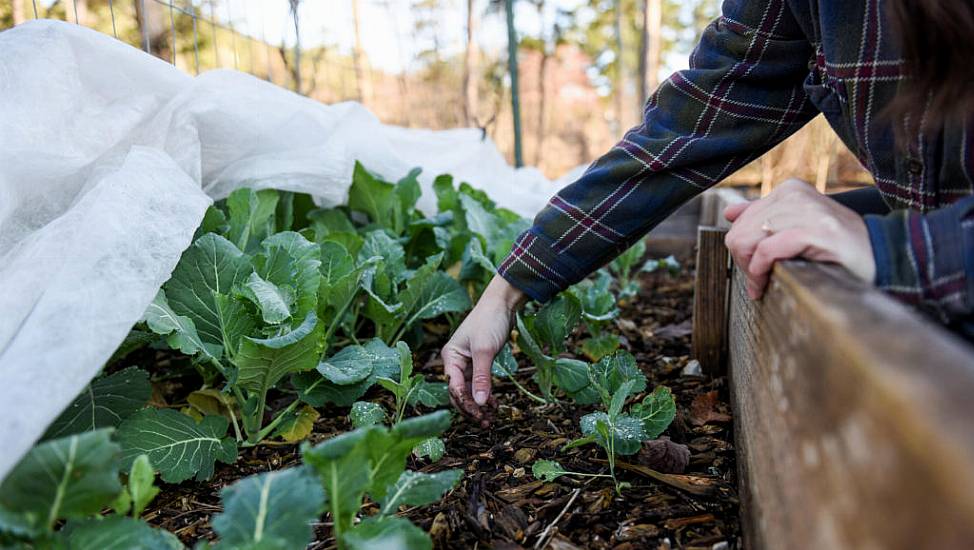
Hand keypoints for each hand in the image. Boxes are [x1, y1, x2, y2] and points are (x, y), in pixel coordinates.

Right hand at [441, 275, 525, 426]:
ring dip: (479, 405)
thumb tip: (480, 403)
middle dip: (471, 408)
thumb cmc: (489, 322)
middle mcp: (455, 362)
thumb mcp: (485, 351)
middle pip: (459, 393)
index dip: (466, 404)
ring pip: (470, 391)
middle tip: (485, 422)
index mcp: (450, 358)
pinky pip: (479, 384)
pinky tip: (494, 405)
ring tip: (490, 419)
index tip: (479, 416)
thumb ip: (482, 377)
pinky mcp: (479, 363)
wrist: (502, 304)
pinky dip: (486, 395)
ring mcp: (467, 363)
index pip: (454, 387)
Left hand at [723, 179, 875, 298]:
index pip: (742, 221)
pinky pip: (766, 251)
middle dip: (743, 262)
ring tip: (762, 285)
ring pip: (747, 240)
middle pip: (739, 232)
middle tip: (757, 282)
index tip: (754, 269)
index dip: (742, 250)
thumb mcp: (797, 227)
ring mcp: (806, 211)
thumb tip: (729, 212)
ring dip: (751, 270)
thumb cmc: (839, 249)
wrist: (883, 258)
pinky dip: (760, 271)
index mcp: (790, 190)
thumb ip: (764, 217)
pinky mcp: (815, 231)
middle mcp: (795, 194)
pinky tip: (766, 284)